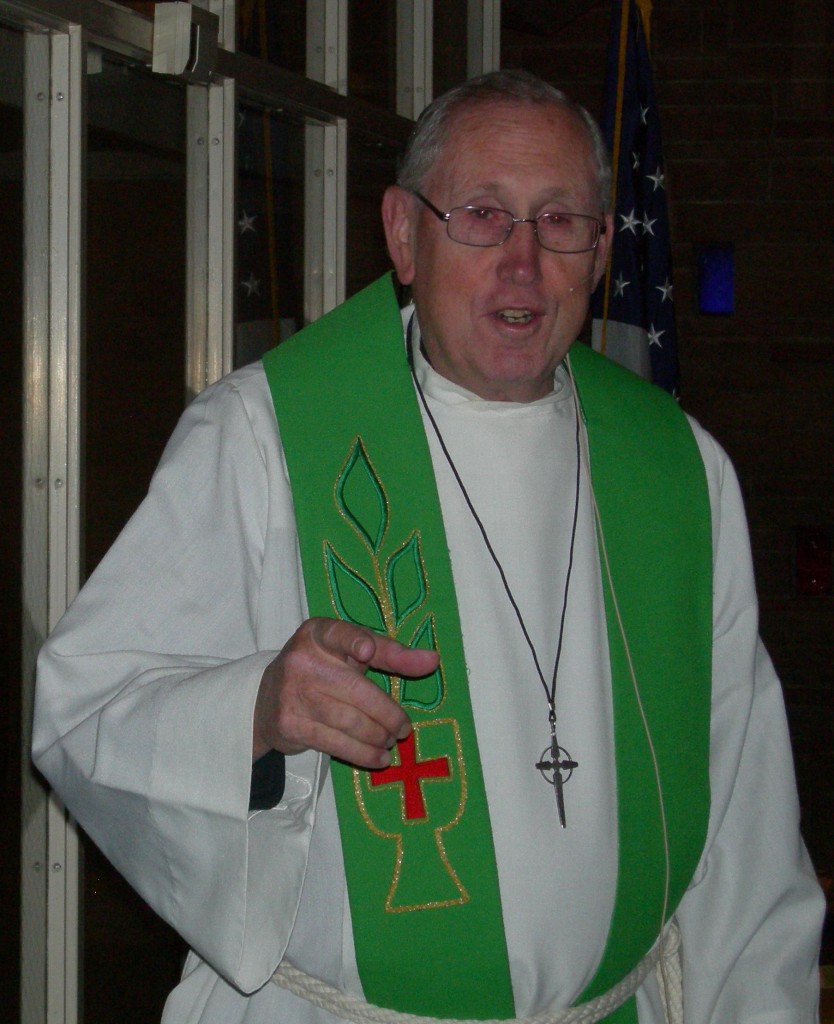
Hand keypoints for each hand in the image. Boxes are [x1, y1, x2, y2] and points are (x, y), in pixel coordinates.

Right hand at [253, 618, 438, 768]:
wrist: (268, 699)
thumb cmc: (322, 669)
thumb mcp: (351, 652)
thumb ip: (390, 653)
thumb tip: (433, 660)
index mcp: (319, 633)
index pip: (340, 634)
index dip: (353, 642)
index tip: (366, 651)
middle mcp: (302, 659)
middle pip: (355, 689)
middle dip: (387, 714)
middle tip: (403, 728)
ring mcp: (293, 693)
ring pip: (348, 721)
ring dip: (377, 736)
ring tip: (391, 741)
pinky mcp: (290, 723)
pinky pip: (335, 742)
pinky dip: (362, 753)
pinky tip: (378, 757)